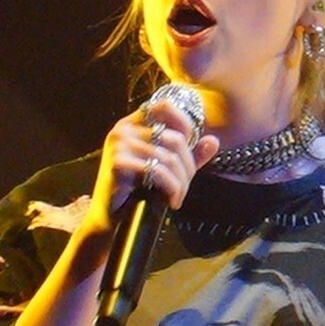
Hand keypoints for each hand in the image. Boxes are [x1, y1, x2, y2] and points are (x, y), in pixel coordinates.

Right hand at [86, 99, 217, 242]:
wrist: (110, 219)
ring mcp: (119, 144)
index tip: (190, 148)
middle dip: (187, 166)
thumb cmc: (136, 193)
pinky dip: (172, 188)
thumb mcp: (166, 169)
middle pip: (173, 138)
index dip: (185, 123)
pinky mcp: (118, 163)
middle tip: (185, 186)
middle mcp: (124, 129)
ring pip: (168, 157)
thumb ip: (189, 154)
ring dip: (181, 182)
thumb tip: (214, 141)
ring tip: (178, 197)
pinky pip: (158, 171)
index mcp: (133, 124)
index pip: (164, 106)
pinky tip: (172, 201)